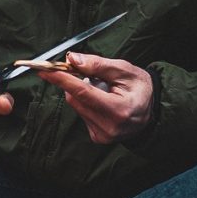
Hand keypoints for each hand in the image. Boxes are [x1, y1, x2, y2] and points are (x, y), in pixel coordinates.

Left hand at [37, 52, 152, 143]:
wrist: (152, 112)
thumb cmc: (140, 89)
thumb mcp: (125, 70)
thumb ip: (98, 65)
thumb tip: (73, 60)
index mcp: (120, 109)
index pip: (82, 92)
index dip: (61, 79)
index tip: (44, 70)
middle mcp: (110, 126)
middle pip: (75, 99)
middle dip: (74, 82)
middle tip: (84, 72)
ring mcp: (103, 135)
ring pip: (76, 106)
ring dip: (81, 93)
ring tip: (103, 90)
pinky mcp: (97, 137)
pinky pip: (81, 114)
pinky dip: (86, 103)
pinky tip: (102, 102)